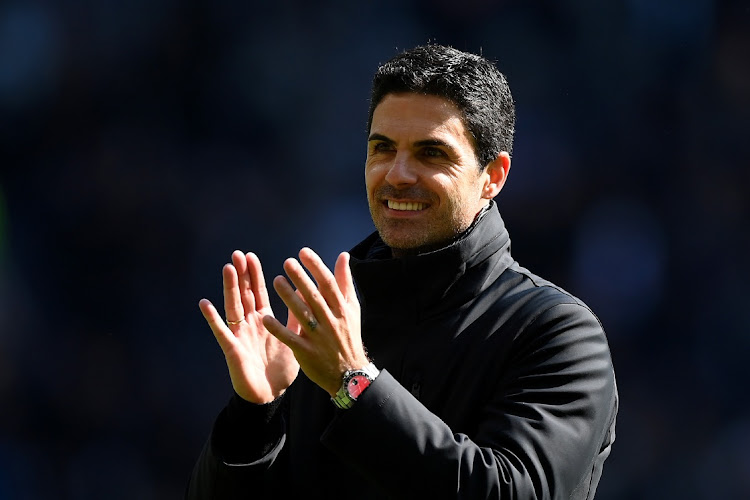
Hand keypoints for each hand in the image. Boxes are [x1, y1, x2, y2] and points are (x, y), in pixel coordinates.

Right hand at [199, 251, 299, 403]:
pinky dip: (213, 318)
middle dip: (241, 274)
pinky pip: (221, 331)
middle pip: (244, 294)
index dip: (255, 275)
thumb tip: (303, 294)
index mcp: (264, 320)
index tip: (251, 256)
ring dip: (230, 287)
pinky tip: (205, 303)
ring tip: (228, 268)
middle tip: (238, 254)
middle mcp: (250, 324)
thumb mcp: (293, 338)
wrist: (271, 395)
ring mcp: (240, 335)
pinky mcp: (232, 349)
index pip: (258, 292)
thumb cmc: (281, 369)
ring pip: (233, 306)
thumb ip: (296, 317)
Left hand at [263, 248, 368, 396]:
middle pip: (315, 296)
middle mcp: (331, 321)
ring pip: (302, 315)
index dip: (316, 267)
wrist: (350, 374)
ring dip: (288, 298)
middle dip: (301, 278)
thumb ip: (345, 281)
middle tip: (287, 262)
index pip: (328, 284)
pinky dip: (278, 329)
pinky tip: (265, 318)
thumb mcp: (352, 308)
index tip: (303, 252)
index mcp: (341, 309)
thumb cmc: (348, 336)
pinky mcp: (307, 353)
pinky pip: (291, 339)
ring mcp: (319, 338)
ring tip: (276, 281)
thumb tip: (343, 255)